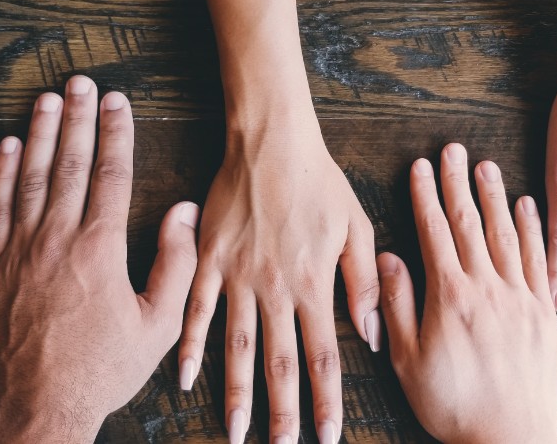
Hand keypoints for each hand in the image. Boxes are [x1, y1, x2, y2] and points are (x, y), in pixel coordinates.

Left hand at [0, 79, 199, 442]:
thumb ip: (175, 264)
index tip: (119, 100)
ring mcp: (15, 251)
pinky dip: (2, 173)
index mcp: (99, 249)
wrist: (33, 409)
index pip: (110, 174)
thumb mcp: (157, 326)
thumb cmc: (100, 371)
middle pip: (68, 163)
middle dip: (78, 117)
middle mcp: (55, 239)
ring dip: (40, 132)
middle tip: (81, 81)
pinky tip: (9, 146)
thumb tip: (182, 212)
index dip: (116, 132)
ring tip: (47, 97)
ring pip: (29, 176)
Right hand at [178, 117, 379, 443]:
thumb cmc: (320, 182)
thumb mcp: (357, 227)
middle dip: (282, 413)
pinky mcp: (209, 260)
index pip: (323, 357)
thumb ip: (365, 284)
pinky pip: (196, 311)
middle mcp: (275, 289)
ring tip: (236, 432)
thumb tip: (371, 337)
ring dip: (236, 394)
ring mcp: (238, 277)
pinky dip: (189, 347)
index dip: (326, 402)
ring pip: (236, 348)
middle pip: (279, 363)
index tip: (327, 437)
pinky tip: (185, 379)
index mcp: (315, 284)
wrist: (271, 142)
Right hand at [378, 144, 556, 442]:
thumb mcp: (407, 360)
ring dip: (495, 197)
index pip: (434, 232)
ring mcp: (520, 299)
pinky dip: (533, 230)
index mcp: (450, 297)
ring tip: (487, 166)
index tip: (421, 166)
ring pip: (506, 235)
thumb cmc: (453, 406)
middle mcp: (488, 288)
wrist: (511, 440)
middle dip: (458, 183)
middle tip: (454, 149)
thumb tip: (387, 259)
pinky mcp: (543, 315)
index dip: (426, 195)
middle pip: (470, 224)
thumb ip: (396, 306)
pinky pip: (540, 261)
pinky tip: (528, 208)